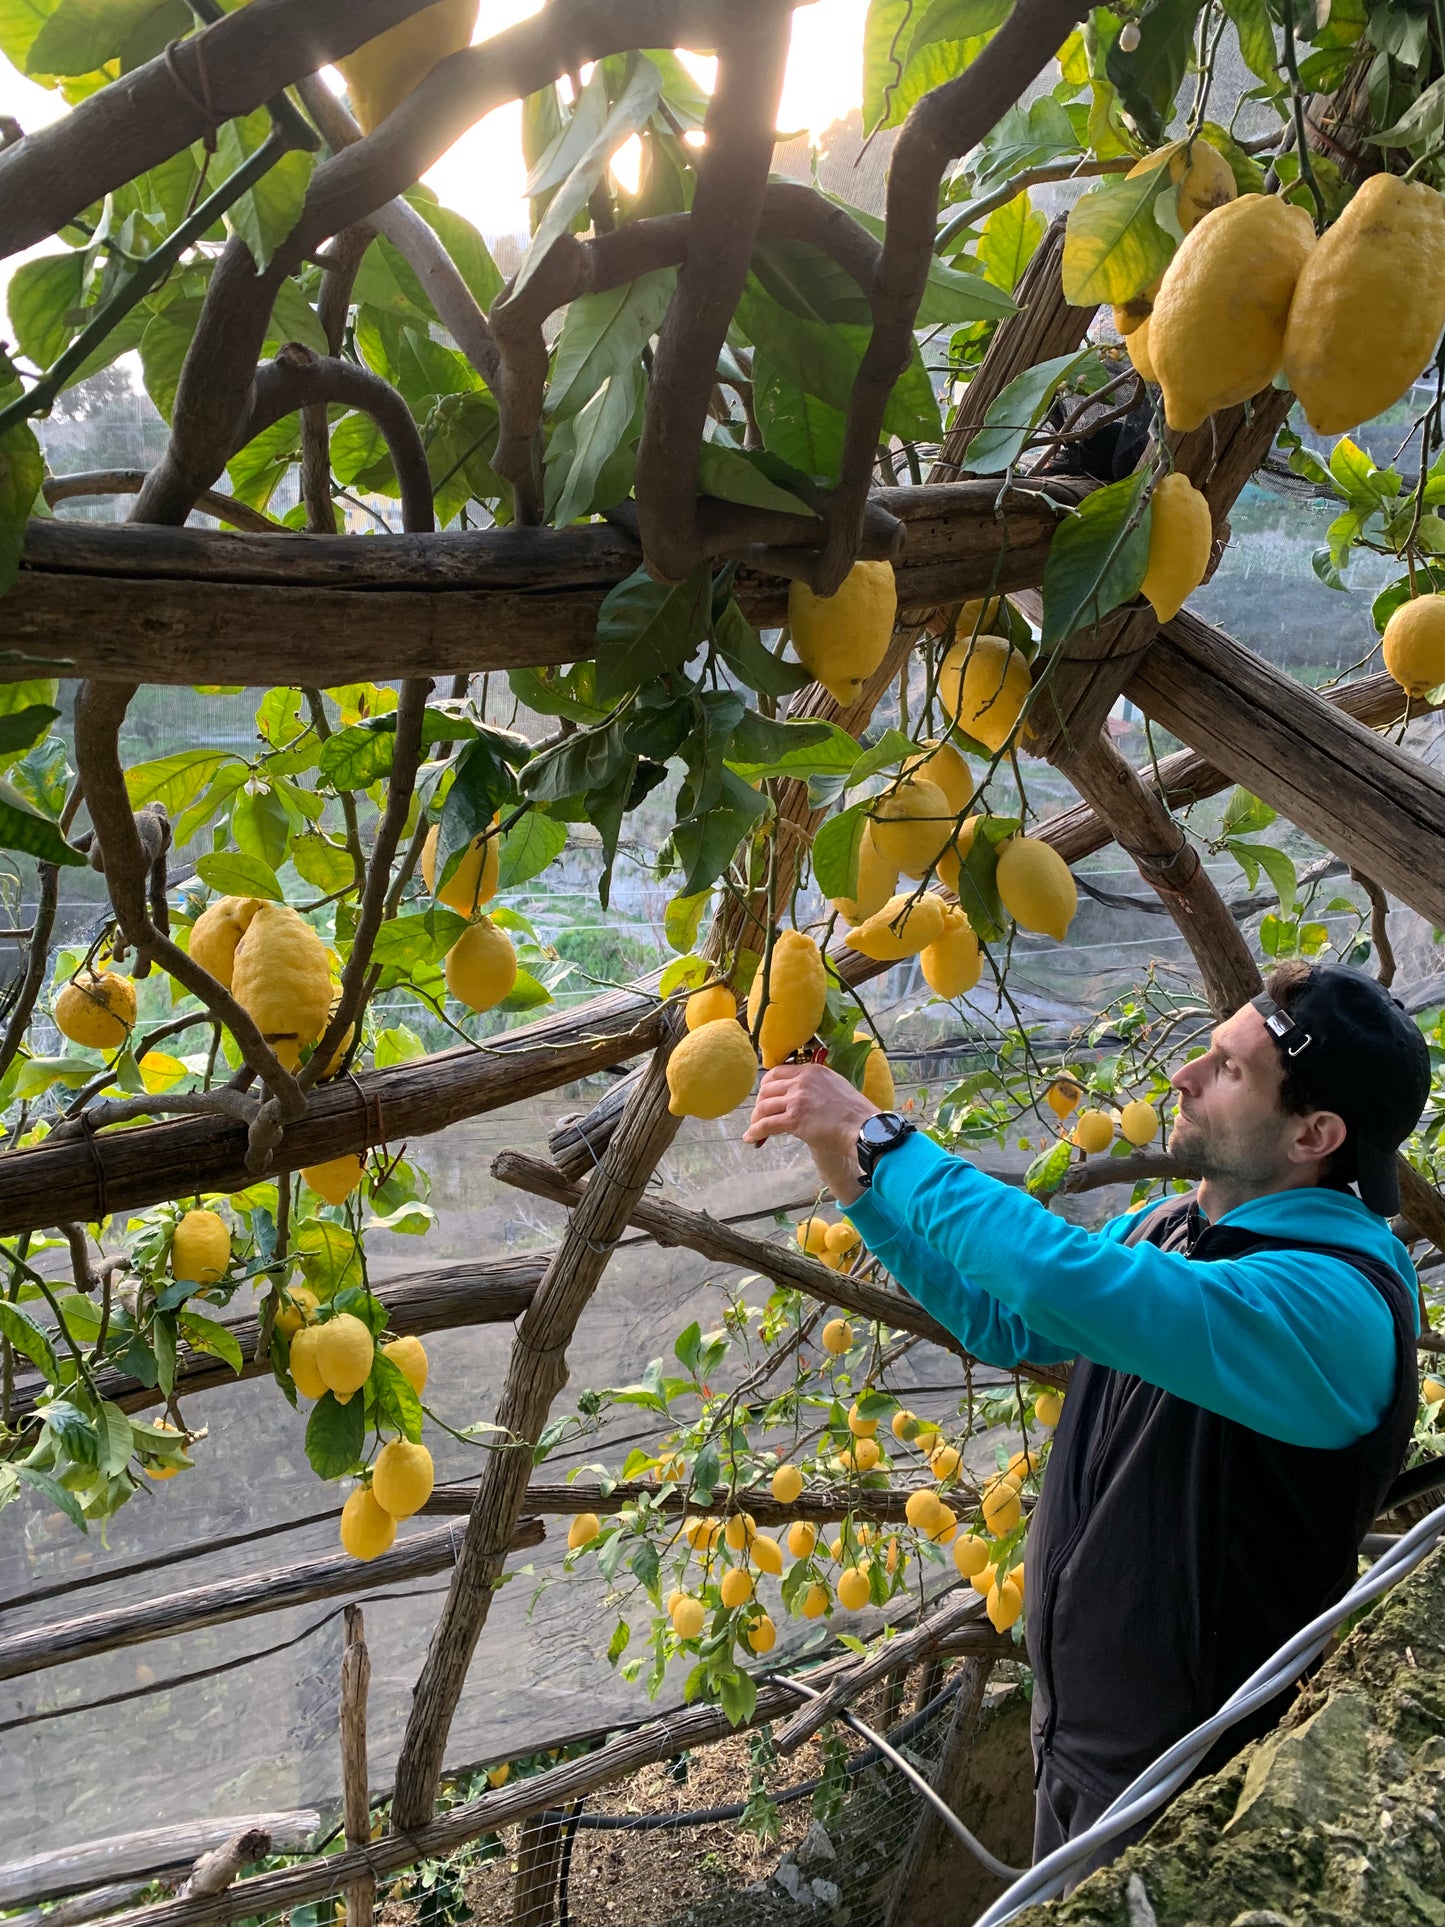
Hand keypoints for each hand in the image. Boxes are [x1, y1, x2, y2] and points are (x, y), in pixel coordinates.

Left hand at [743, 1062, 878, 1203]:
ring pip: (763, 1107)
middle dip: (760, 1104)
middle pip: (766, 1089)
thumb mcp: (834, 1085)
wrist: (862, 1127)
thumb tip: (801, 1094)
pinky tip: (751, 1138)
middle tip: (759, 1115)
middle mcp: (801, 1081)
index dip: (766, 1086)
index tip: (765, 1096)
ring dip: (756, 1120)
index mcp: (811, 1070)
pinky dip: (755, 1132)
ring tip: (754, 1129)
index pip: (777, 1072)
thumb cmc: (854, 1111)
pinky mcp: (794, 1119)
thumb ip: (815, 1085)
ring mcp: (796, 1099)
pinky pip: (766, 1124)